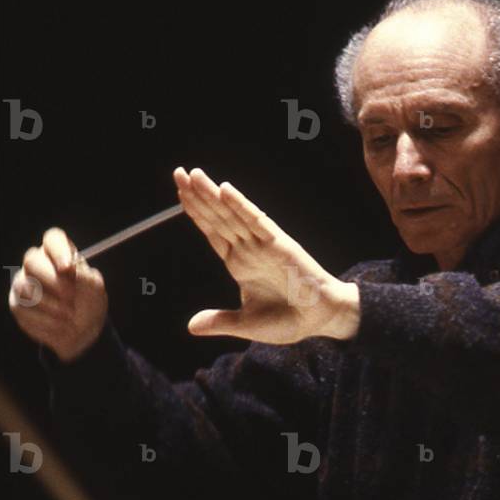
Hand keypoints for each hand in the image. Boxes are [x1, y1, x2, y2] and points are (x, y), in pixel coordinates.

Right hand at [9, 228, 108, 362]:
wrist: (83, 330)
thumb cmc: (89, 302)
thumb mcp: (95, 289)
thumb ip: (85, 276)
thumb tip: (71, 268)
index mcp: (61, 253)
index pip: (53, 239)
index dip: (58, 250)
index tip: (68, 268)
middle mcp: (39, 264)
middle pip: (32, 259)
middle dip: (52, 279)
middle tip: (70, 296)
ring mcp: (24, 283)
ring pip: (25, 285)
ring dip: (51, 304)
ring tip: (70, 315)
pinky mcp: (18, 304)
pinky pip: (23, 308)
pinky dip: (45, 319)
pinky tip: (60, 324)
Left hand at [173, 167, 359, 343]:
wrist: (320, 320)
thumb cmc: (288, 319)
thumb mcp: (247, 324)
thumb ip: (220, 321)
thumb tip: (190, 326)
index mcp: (239, 263)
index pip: (213, 232)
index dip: (196, 212)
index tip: (181, 193)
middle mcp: (248, 249)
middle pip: (218, 217)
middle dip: (198, 196)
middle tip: (179, 173)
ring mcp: (262, 244)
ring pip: (232, 215)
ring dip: (213, 195)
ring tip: (195, 175)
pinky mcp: (279, 244)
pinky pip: (256, 222)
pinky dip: (241, 206)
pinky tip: (226, 190)